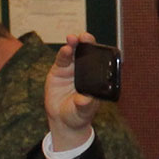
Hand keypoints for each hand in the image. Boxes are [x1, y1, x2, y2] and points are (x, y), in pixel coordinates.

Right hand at [44, 33, 100, 152]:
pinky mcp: (58, 71)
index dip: (99, 51)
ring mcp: (71, 70)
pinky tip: (65, 49)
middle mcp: (85, 71)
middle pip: (86, 52)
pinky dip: (63, 53)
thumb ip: (84, 105)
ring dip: (73, 44)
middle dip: (86, 42)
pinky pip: (62, 60)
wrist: (63, 120)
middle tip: (85, 37)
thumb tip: (85, 100)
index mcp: (96, 78)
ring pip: (73, 53)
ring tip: (73, 39)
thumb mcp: (83, 112)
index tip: (99, 47)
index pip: (99, 61)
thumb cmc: (78, 115)